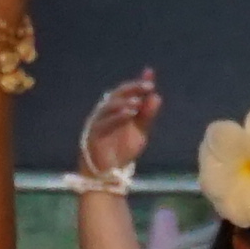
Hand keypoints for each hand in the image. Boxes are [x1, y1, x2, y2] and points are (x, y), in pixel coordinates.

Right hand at [75, 69, 159, 184]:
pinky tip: (129, 113)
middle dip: (132, 88)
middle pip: (117, 94)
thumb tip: (156, 96)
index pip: (127, 92)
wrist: (109, 173)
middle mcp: (105, 112)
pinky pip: (104, 122)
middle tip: (147, 86)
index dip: (137, 83)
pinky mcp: (93, 134)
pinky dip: (117, 116)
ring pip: (108, 106)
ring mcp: (97, 122)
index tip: (150, 74)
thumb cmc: (122, 150)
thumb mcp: (141, 131)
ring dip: (123, 102)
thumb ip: (147, 115)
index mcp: (117, 109)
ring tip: (138, 102)